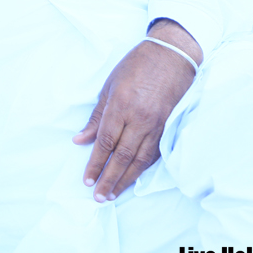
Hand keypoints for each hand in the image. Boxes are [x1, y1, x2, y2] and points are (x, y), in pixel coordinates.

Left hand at [73, 20, 198, 201]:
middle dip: (109, 179)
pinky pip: (154, 153)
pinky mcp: (169, 126)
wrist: (172, 55)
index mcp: (121, 105)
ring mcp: (157, 124)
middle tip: (99, 197)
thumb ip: (97, 117)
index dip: (95, 164)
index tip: (87, 180)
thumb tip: (81, 140)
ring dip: (126, 180)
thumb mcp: (110, 86)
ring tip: (113, 194)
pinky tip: (134, 178)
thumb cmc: (137, 65)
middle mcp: (140, 118)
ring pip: (140, 160)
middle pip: (122, 157)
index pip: (105, 143)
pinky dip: (143, 168)